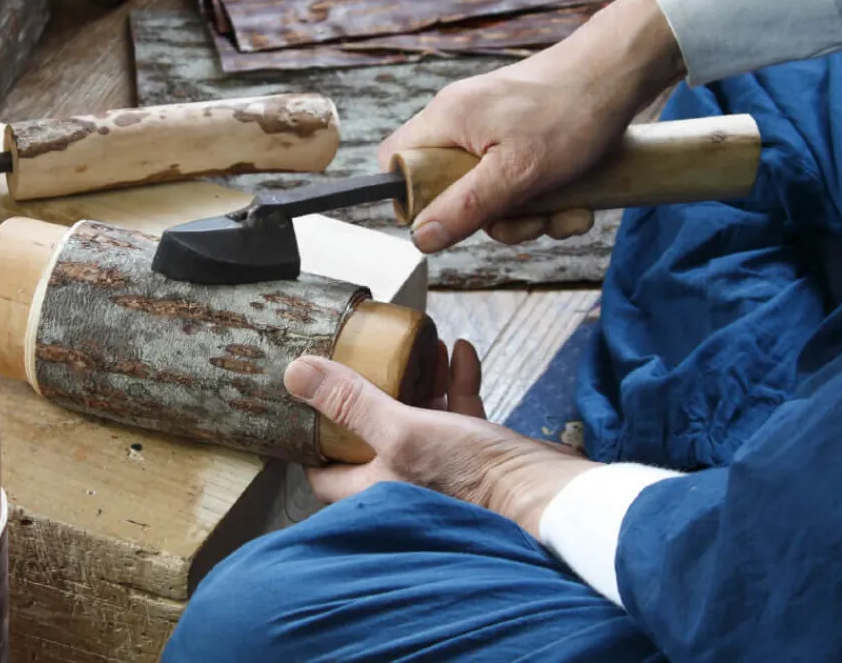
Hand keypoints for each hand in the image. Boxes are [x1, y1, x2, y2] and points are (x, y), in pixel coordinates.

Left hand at [284, 340, 600, 536]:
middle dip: (373, 389)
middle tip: (368, 354)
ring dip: (419, 378)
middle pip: (371, 432)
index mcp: (373, 488)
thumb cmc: (471, 476)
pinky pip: (457, 413)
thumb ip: (350, 401)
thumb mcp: (400, 430)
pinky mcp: (474, 456)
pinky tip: (462, 351)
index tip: (310, 398)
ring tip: (422, 346)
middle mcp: (402, 482)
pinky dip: (456, 382)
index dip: (313, 436)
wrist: (545, 495)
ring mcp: (440, 468)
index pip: (324, 470)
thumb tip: (295, 373)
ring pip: (417, 416)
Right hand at [378, 0, 683, 253]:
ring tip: (566, 210)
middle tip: (530, 218)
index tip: (455, 217)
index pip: (395, 164)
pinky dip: (547, 200)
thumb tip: (420, 237)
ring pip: (489, 193)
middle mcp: (461, 122)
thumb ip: (465, 207)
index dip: (414, 199)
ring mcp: (491, 129)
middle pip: (448, 190)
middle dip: (494, 217)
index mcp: (446, 120)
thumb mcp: (517, 173)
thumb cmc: (572, 110)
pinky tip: (577, 202)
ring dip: (530, 215)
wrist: (623, 71)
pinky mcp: (519, 137)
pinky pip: (516, 182)